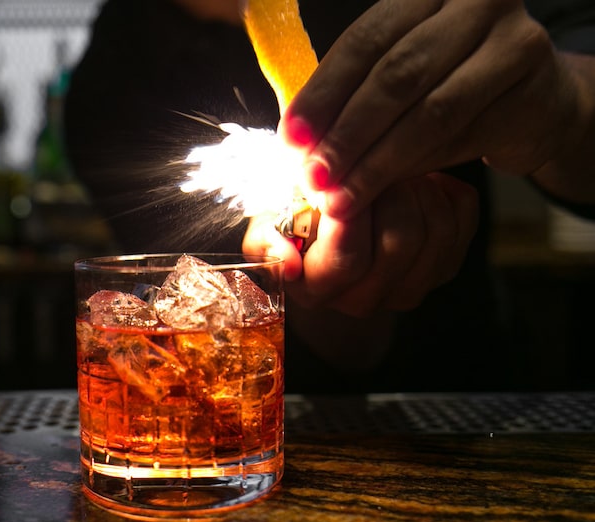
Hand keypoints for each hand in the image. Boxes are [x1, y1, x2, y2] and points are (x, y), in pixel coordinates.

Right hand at [243, 172, 477, 316]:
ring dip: (416, 186)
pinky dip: (445, 188)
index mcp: (319, 290)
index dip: (350, 211)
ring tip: (391, 169)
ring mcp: (411, 285)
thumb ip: (268, 240)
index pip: (347, 258)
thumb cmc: (294, 218)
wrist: (328, 226)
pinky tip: (417, 181)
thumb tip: (287, 260)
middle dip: (389, 189)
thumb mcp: (266, 225)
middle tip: (372, 159)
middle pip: (400, 241)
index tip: (342, 174)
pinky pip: (462, 216)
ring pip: (436, 228)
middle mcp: (366, 298)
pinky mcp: (446, 264)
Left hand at [280, 0, 586, 219]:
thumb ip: (352, 98)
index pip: (364, 40)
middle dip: (347, 134)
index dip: (323, 93)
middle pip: (396, 75)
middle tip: (313, 177)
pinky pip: (461, 138)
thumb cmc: (450, 86)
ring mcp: (514, 44)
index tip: (292, 139)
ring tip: (341, 196)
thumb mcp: (399, 78)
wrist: (534, 103)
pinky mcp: (533, 93)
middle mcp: (476, 4)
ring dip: (376, 162)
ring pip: (429, 112)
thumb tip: (297, 144)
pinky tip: (383, 192)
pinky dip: (415, 169)